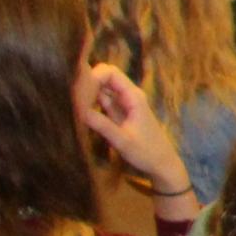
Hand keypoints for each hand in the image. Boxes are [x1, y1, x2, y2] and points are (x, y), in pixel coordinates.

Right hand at [74, 64, 193, 205]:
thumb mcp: (122, 140)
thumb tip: (78, 110)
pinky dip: (90, 103)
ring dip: (87, 93)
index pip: (109, 72)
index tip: (79, 93)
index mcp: (133, 96)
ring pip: (100, 88)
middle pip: (103, 76)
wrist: (161, 163)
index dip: (92, 77)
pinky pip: (101, 100)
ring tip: (74, 106)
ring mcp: (123, 103)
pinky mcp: (118, 112)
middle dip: (87, 84)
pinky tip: (80, 112)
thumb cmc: (146, 152)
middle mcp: (128, 95)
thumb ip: (102, 125)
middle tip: (73, 100)